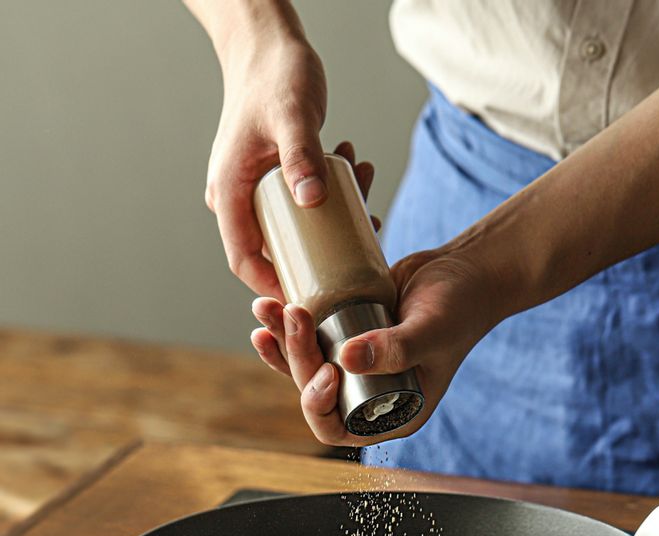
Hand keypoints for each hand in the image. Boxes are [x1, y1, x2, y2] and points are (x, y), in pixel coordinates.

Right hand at [204, 32, 373, 296]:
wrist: (268, 47)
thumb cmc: (275, 76)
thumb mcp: (293, 114)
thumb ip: (301, 154)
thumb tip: (311, 201)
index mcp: (229, 191)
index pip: (243, 258)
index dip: (273, 287)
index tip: (310, 301)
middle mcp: (236, 197)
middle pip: (270, 251)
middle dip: (314, 258)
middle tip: (354, 254)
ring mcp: (253, 191)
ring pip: (289, 230)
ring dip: (329, 227)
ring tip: (365, 197)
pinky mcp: (271, 183)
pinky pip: (298, 210)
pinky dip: (328, 206)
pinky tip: (358, 184)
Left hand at [250, 234, 506, 445]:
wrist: (466, 271)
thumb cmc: (462, 305)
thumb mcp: (434, 330)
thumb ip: (398, 348)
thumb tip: (347, 359)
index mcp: (393, 412)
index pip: (338, 428)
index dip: (318, 404)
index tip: (326, 367)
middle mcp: (370, 396)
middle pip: (315, 391)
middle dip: (296, 357)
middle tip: (294, 314)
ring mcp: (358, 367)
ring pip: (307, 365)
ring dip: (283, 340)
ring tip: (266, 307)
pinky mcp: (348, 337)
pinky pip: (311, 340)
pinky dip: (289, 327)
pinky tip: (269, 307)